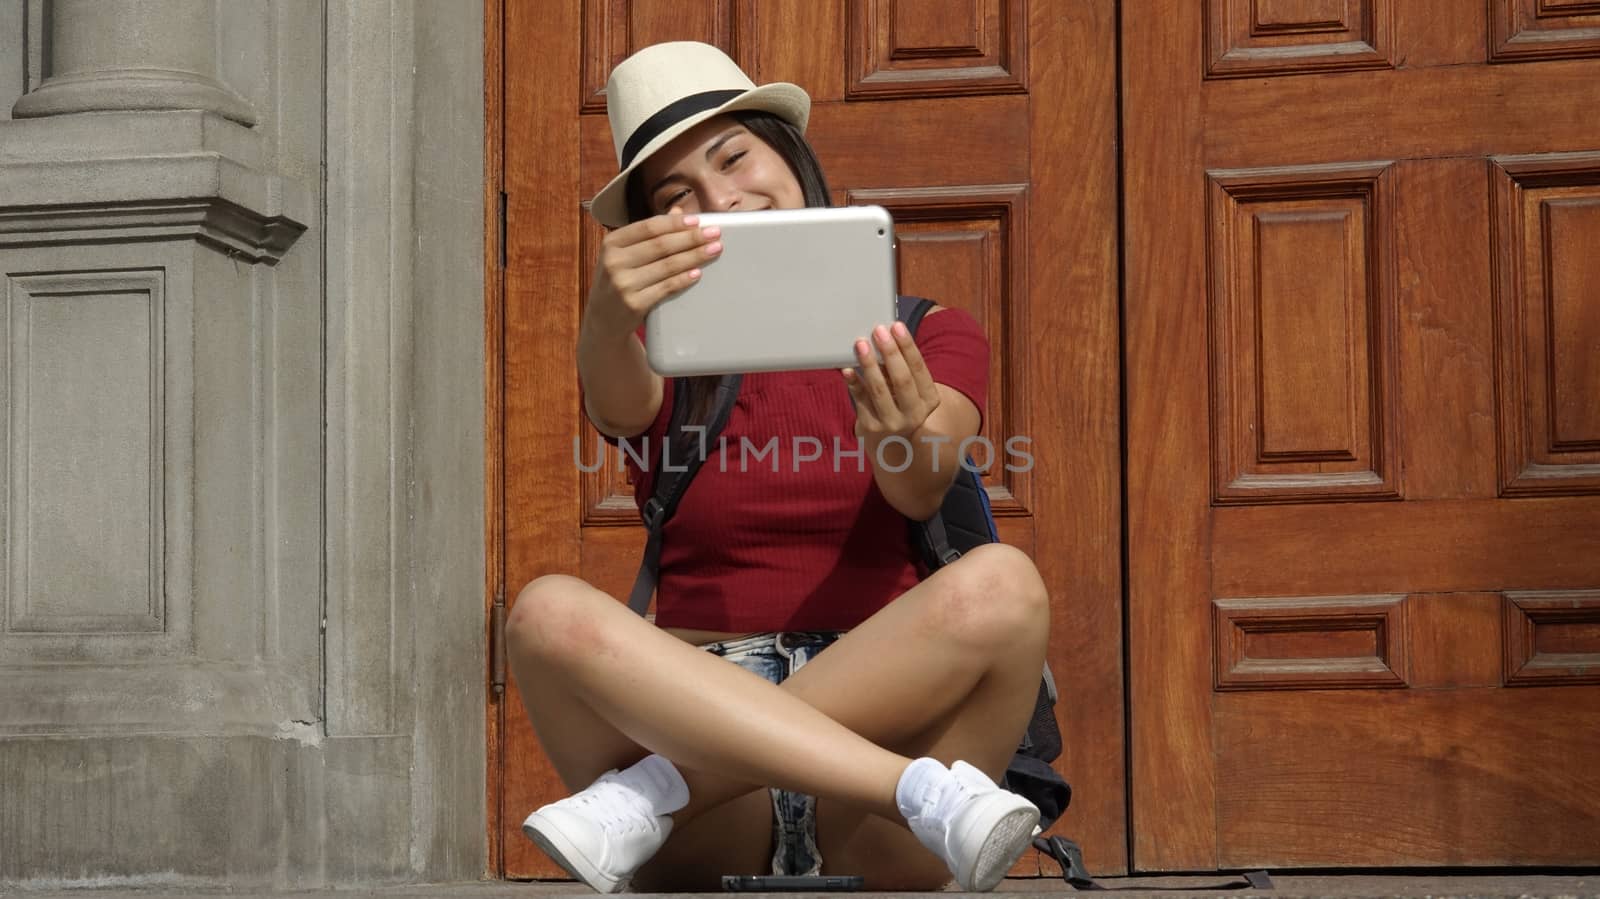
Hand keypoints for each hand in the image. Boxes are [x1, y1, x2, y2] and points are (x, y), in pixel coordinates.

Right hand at [584, 207, 721, 337]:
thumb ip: (649, 233)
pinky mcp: (634, 304)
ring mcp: (623, 284)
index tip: (697, 221)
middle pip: (662, 245)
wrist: (603, 320)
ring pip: (667, 266)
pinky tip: (698, 272)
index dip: (676, 223)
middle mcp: (614, 261)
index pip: (649, 227)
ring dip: (694, 256)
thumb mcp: (624, 254)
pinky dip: (684, 279)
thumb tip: (678, 211)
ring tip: (713, 250)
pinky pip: (666, 288)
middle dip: (692, 238)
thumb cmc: (618, 280)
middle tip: (714, 234)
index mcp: (612, 242)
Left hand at [843, 322, 941, 445]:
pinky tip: (847, 369)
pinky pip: (860, 400)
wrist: (892, 442)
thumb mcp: (912, 389)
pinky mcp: (870, 427)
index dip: (907, 347)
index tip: (896, 326)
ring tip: (861, 344)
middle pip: (901, 380)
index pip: (919, 369)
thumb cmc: (901, 403)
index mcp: (929, 399)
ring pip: (879, 390)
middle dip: (890, 353)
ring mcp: (891, 423)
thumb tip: (885, 334)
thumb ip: (903, 367)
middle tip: (879, 331)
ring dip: (869, 364)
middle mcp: (914, 414)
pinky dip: (853, 383)